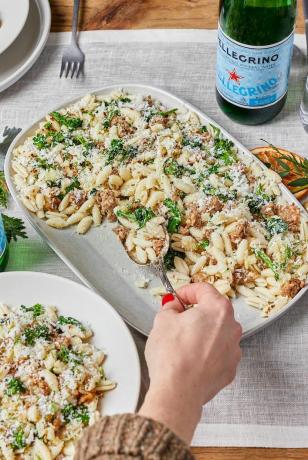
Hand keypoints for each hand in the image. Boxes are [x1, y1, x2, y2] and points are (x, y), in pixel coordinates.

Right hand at [139, 282, 241, 443]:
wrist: (178, 393)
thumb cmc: (172, 356)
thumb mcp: (162, 320)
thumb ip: (170, 307)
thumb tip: (174, 307)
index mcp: (218, 309)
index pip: (204, 289)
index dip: (186, 291)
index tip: (177, 297)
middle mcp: (232, 328)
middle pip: (213, 310)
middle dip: (195, 311)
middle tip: (177, 317)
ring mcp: (233, 350)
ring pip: (216, 333)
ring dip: (201, 332)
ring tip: (181, 340)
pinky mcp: (229, 369)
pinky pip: (217, 353)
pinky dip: (206, 351)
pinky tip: (190, 357)